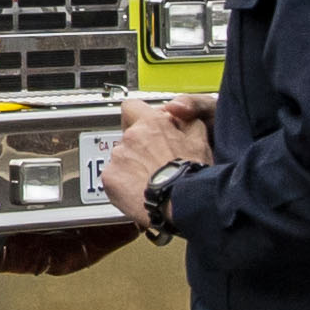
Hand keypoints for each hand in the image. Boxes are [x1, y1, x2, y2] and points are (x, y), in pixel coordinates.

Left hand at [95, 96, 212, 214]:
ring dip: (131, 165)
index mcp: (152, 123)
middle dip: (139, 147)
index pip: (132, 107)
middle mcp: (131, 136)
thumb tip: (181, 115)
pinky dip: (123, 183)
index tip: (144, 126)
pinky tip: (139, 190)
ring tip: (150, 180)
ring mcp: (118, 156)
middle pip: (128, 136)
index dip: (138, 116)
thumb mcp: (200, 140)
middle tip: (154, 162)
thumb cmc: (192, 175)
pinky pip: (113, 177)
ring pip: (120, 158)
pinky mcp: (109, 177)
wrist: (180, 202)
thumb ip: (188, 122)